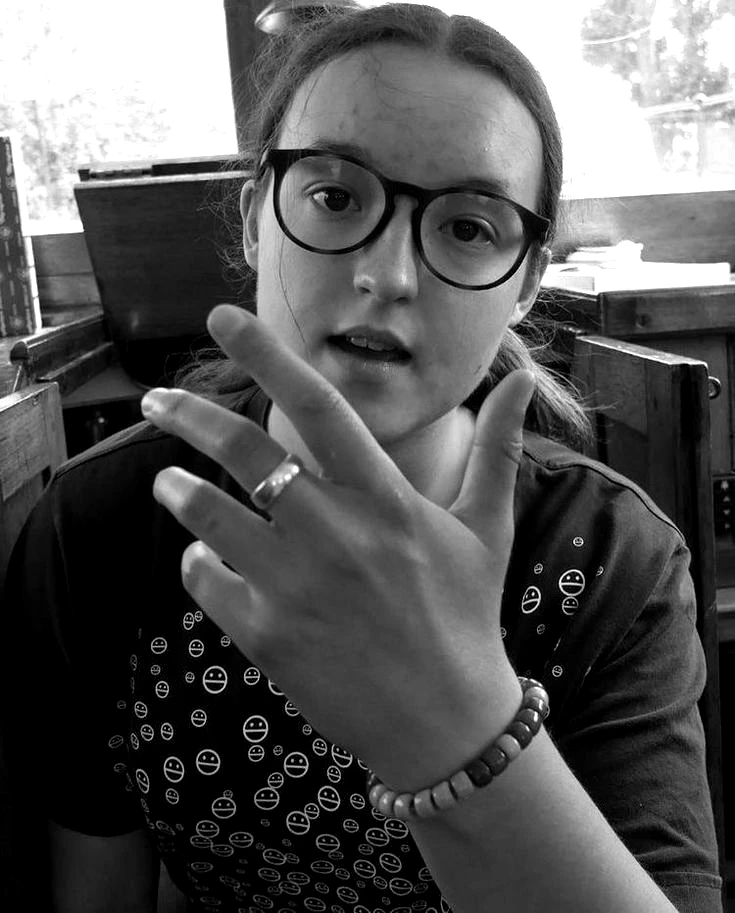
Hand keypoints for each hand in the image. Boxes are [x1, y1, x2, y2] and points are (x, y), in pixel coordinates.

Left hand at [142, 305, 532, 788]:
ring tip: (168, 480)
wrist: (446, 723)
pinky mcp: (265, 635)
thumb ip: (496, 448)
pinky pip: (204, 580)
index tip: (222, 317)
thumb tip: (518, 379)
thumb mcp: (489, 528)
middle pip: (242, 450)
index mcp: (386, 498)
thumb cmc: (467, 617)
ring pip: (207, 513)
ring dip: (177, 488)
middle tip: (157, 398)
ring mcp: (294, 585)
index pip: (318, 406)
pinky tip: (204, 559)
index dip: (267, 354)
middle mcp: (334, 532)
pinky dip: (195, 562)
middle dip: (188, 414)